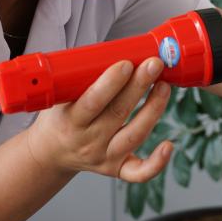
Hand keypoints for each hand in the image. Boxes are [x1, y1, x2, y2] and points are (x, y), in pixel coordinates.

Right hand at [25, 58, 171, 182]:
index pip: (92, 101)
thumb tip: (117, 48)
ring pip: (135, 135)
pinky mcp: (118, 169)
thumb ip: (82, 77)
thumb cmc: (61, 117)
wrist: (52, 152)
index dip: (110, 83)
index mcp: (71, 121)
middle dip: (139, 86)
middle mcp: (89, 141)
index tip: (126, 63)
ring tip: (165, 85)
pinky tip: (169, 145)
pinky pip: (139, 172)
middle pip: (118, 113)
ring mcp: (105, 156)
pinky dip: (156, 163)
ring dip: (153, 109)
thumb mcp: (60, 96)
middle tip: (154, 63)